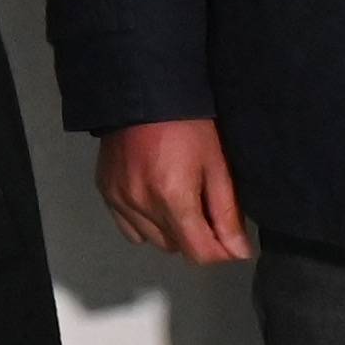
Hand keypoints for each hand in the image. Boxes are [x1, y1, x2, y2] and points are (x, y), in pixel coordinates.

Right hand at [98, 118, 248, 263]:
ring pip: (152, 241)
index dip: (220, 253)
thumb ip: (226, 212)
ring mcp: (119, 200)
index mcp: (173, 199)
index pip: (199, 254)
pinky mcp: (106, 192)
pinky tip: (155, 200)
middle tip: (206, 209)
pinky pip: (129, 229)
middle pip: (176, 248)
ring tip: (180, 202)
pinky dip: (146, 224)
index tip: (232, 241)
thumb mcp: (216, 164)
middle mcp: (141, 206)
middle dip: (196, 238)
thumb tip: (238, 252)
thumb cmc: (188, 124)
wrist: (143, 91)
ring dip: (170, 232)